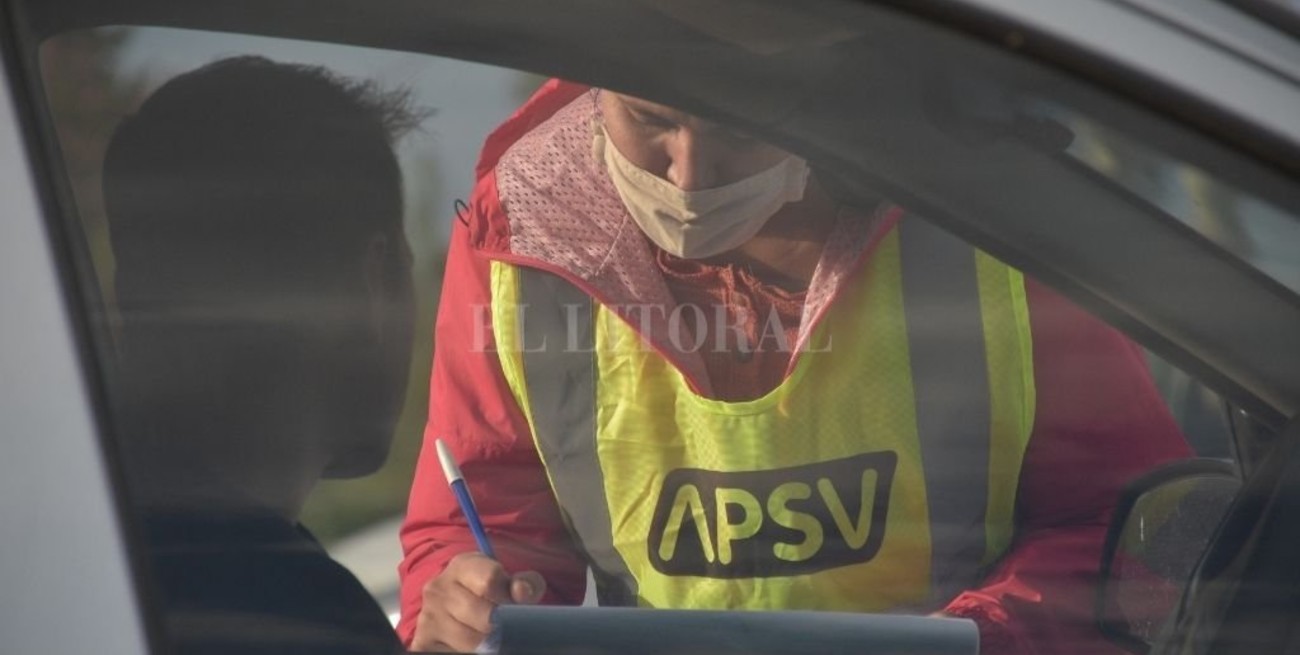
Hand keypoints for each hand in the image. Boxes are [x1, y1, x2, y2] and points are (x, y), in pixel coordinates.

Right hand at [412, 552, 545, 652]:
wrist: (457, 605)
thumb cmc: (490, 593)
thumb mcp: (510, 581)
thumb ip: (526, 583)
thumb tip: (522, 592)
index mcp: (462, 565)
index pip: (489, 581)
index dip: (508, 598)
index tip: (512, 605)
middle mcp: (438, 588)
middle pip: (482, 615)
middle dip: (500, 624)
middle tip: (504, 625)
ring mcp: (428, 616)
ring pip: (471, 641)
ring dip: (487, 643)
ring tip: (491, 636)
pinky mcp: (423, 642)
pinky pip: (454, 654)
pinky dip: (470, 653)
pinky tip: (473, 645)